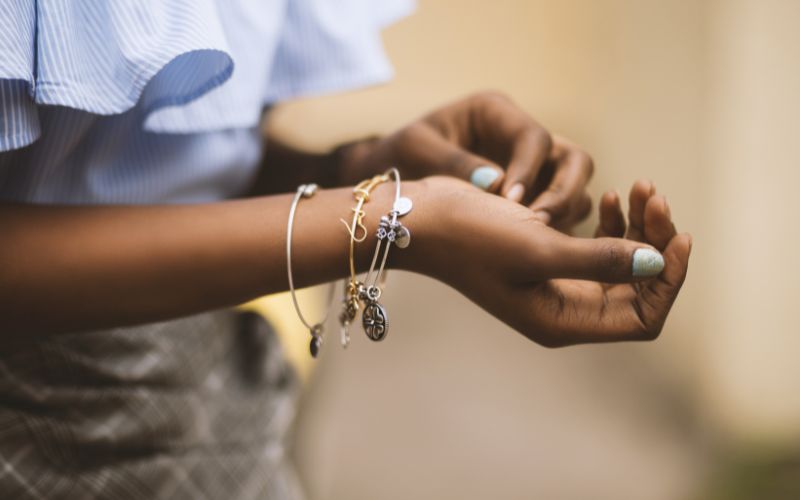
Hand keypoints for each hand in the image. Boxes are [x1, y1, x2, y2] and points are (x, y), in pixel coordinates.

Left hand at [339, 91, 594, 231]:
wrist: (389, 184)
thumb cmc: (398, 157)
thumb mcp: (416, 150)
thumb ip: (454, 164)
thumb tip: (499, 185)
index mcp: (495, 113)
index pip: (534, 138)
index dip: (529, 170)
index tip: (511, 201)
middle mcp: (521, 139)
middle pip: (574, 160)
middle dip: (564, 192)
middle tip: (538, 224)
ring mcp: (533, 170)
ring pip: (575, 189)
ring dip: (563, 215)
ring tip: (535, 241)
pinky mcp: (533, 199)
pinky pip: (560, 215)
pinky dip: (554, 232)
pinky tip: (532, 252)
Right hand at [400, 177, 690, 346]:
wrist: (422, 216)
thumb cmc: (470, 236)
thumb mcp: (537, 248)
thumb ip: (600, 260)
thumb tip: (656, 263)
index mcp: (563, 320)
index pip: (643, 317)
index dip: (668, 280)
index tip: (677, 235)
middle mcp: (564, 308)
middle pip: (637, 286)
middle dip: (654, 241)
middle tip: (654, 195)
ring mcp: (555, 283)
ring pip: (621, 262)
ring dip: (636, 227)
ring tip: (639, 188)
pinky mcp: (547, 256)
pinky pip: (597, 246)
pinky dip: (611, 222)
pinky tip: (608, 197)